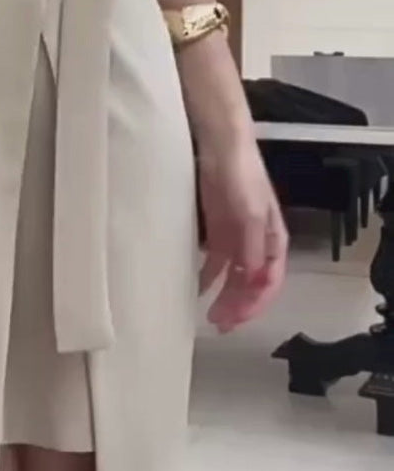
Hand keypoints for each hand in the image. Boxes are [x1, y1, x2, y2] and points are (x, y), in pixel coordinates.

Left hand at [198, 140, 287, 332]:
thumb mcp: (249, 215)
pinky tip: (196, 288)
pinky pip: (214, 261)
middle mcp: (257, 244)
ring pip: (233, 276)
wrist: (221, 146)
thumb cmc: (242, 177)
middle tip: (218, 324)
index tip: (235, 320)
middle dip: (237, 306)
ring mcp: (236, 237)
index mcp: (274, 241)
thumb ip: (251, 249)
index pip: (270, 283)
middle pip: (251, 284)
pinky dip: (207, 277)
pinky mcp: (217, 229)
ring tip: (208, 315)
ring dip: (224, 296)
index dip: (254, 304)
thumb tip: (251, 283)